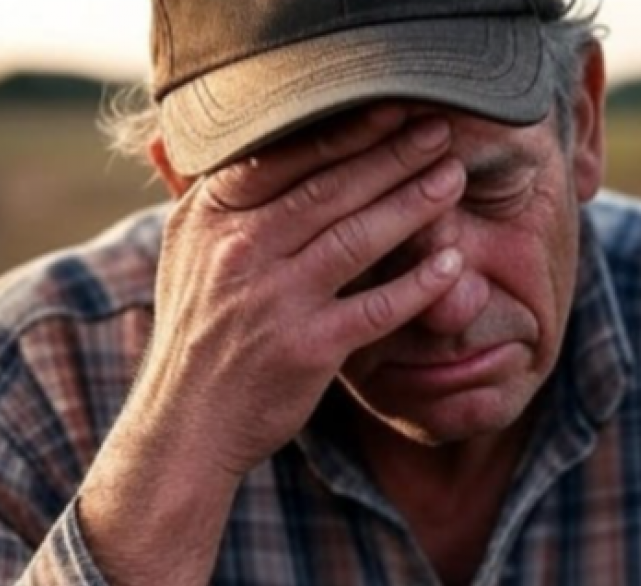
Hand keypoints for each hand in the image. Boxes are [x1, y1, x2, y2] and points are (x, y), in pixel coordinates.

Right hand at [129, 104, 465, 478]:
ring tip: (452, 179)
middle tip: (439, 131)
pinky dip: (419, 284)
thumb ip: (204, 198)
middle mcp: (239, 252)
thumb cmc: (200, 335)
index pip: (284, 158)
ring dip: (413, 204)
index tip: (391, 106)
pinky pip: (377, 307)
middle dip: (392, 155)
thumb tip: (194, 143)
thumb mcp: (186, 257)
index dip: (344, 130)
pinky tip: (454, 263)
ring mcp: (274, 300)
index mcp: (210, 219)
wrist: (187, 425)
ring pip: (357, 239)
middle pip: (330, 189)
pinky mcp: (308, 348)